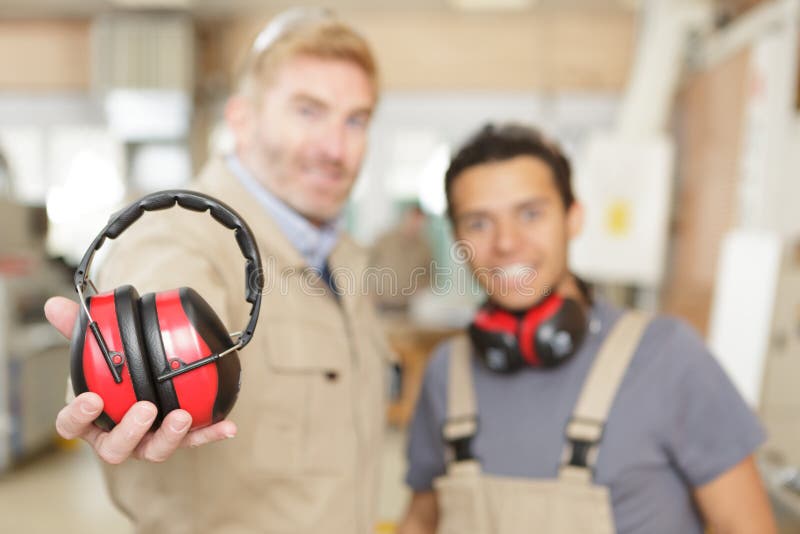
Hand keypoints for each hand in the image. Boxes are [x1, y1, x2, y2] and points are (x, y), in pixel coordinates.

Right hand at [46, 296, 236, 463]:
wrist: (145, 382)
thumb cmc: (114, 375)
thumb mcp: (96, 350)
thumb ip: (77, 329)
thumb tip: (55, 305)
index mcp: (91, 419)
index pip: (72, 425)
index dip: (79, 416)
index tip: (91, 399)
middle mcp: (117, 436)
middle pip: (116, 448)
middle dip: (130, 431)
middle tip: (146, 408)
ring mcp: (147, 441)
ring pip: (154, 450)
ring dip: (170, 436)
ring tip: (182, 416)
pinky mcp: (176, 440)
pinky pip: (194, 440)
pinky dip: (209, 434)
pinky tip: (227, 426)